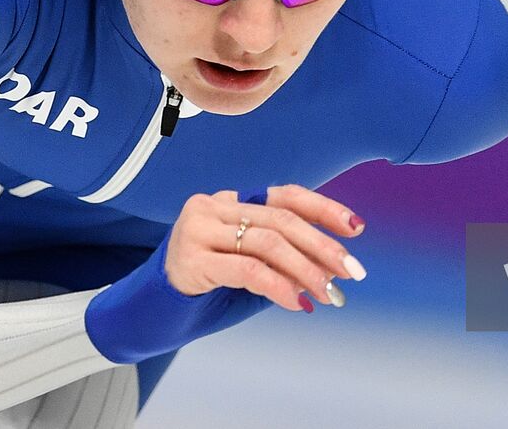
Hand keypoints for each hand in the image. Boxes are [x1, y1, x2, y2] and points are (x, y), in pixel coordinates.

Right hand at [164, 184, 366, 311]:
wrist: (151, 312)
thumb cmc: (206, 287)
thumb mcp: (248, 266)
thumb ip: (281, 260)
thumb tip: (333, 268)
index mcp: (230, 200)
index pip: (285, 195)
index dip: (323, 208)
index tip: (356, 228)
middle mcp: (213, 205)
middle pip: (281, 219)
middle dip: (322, 247)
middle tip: (351, 272)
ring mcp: (197, 228)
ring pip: (268, 243)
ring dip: (306, 270)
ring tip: (328, 293)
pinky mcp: (190, 259)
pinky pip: (247, 270)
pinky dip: (278, 286)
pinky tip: (296, 302)